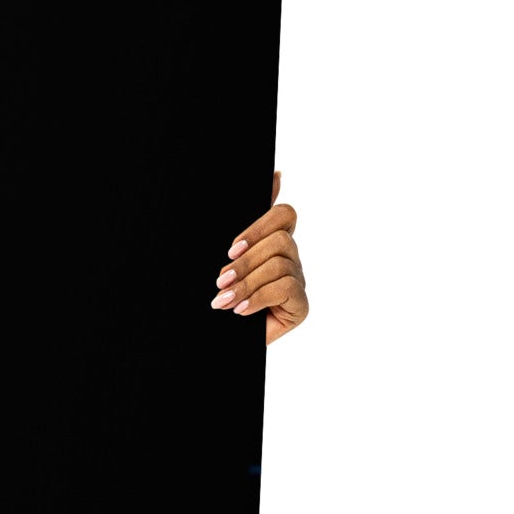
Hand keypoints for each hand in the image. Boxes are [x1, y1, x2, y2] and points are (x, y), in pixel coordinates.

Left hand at [212, 171, 307, 344]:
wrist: (213, 339)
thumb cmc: (218, 295)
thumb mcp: (227, 259)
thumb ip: (244, 227)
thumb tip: (277, 174)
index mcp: (271, 242)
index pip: (284, 215)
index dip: (260, 225)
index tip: (231, 249)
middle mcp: (289, 258)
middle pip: (281, 240)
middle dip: (245, 262)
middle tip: (221, 281)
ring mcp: (297, 281)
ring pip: (280, 264)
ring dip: (247, 283)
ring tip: (223, 301)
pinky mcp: (301, 306)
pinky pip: (286, 288)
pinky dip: (258, 299)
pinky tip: (241, 311)